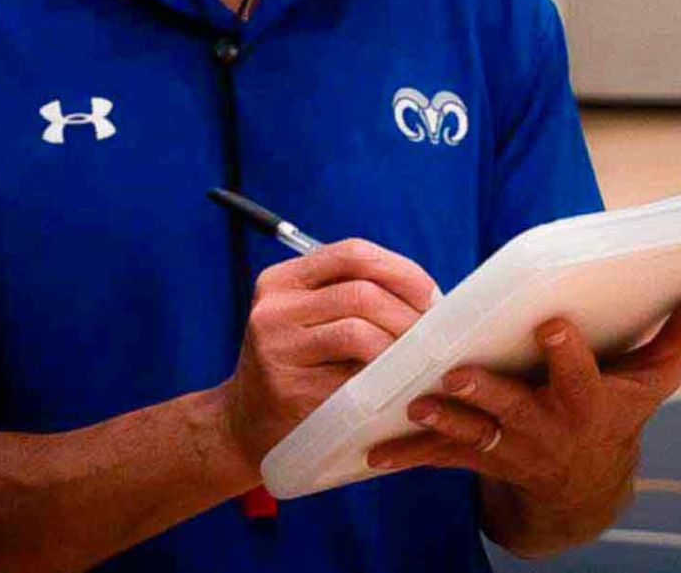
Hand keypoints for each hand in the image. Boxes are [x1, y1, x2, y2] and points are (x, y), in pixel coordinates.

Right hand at [218, 239, 439, 471]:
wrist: (245, 425)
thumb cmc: (298, 369)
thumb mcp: (307, 321)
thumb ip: (351, 298)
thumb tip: (431, 299)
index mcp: (281, 280)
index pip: (352, 254)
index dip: (401, 270)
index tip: (430, 297)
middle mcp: (273, 309)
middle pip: (361, 293)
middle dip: (409, 315)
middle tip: (434, 339)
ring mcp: (277, 351)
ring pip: (359, 333)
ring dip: (402, 349)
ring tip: (421, 363)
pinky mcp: (290, 392)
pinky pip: (353, 379)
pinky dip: (386, 382)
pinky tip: (400, 389)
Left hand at [366, 284, 680, 552]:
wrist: (585, 486)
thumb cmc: (615, 412)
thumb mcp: (652, 379)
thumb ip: (680, 332)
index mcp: (587, 402)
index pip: (581, 375)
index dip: (567, 353)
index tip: (552, 325)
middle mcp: (547, 427)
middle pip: (516, 408)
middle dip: (488, 394)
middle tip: (459, 374)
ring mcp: (510, 446)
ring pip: (473, 434)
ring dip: (444, 422)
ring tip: (417, 406)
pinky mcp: (478, 458)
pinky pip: (439, 458)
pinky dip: (406, 452)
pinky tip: (374, 448)